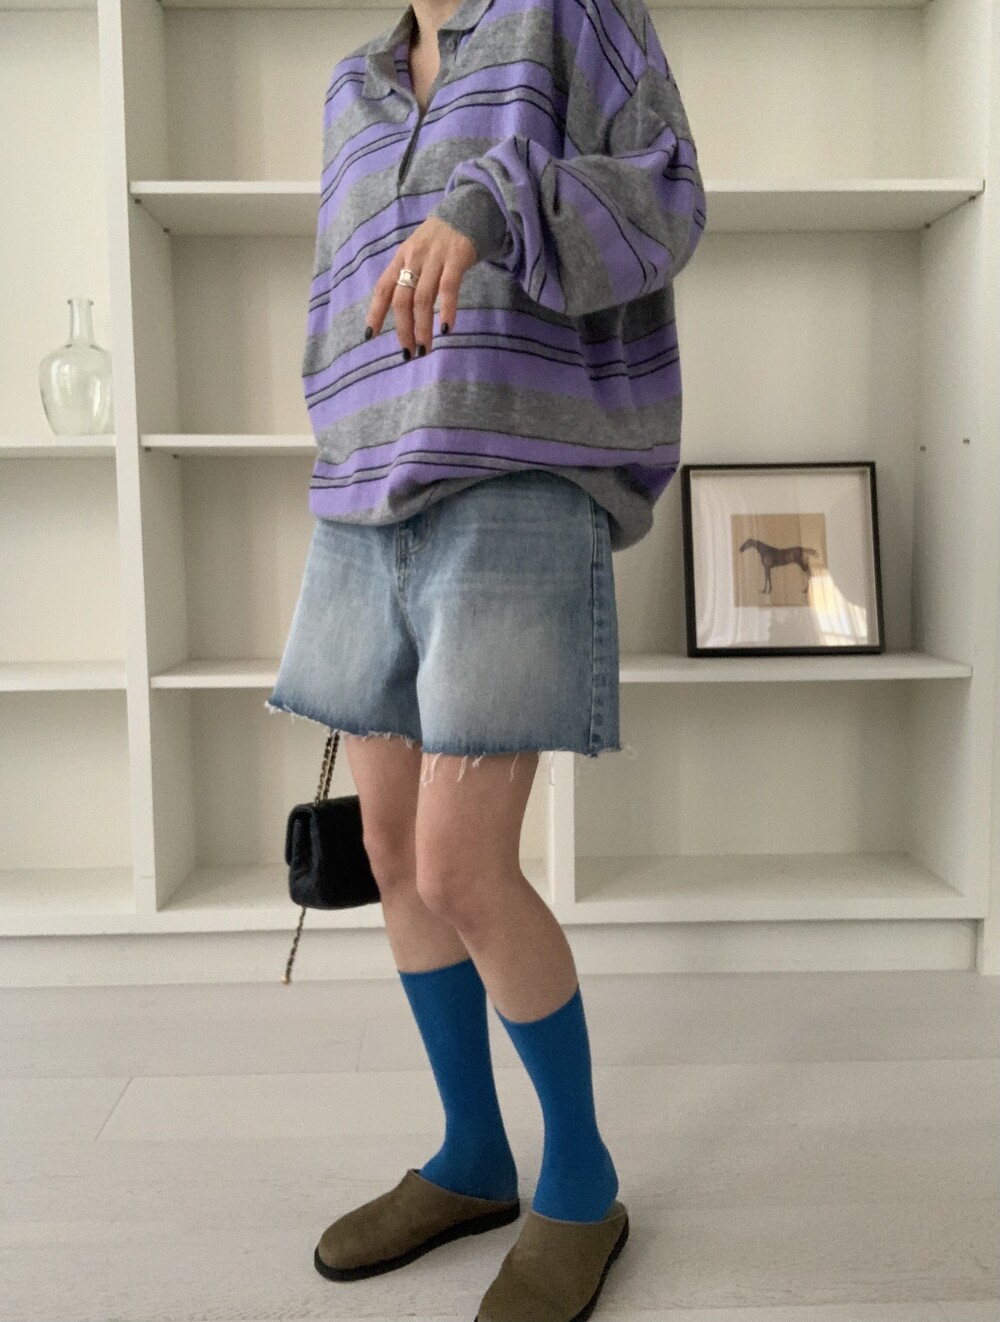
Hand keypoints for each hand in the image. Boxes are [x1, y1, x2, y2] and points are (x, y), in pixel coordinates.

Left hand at [364, 215, 477, 357]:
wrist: (468, 210)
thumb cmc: (441, 240)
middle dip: (403, 329)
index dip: (375, 312)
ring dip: (422, 327)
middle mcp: (414, 258)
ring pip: (423, 298)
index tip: (370, 336)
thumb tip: (405, 313)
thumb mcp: (419, 254)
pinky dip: (446, 310)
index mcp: (401, 258)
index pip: (383, 288)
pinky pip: (449, 288)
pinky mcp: (457, 258)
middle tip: (408, 353)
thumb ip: (411, 277)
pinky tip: (446, 328)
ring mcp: (435, 258)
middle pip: (402, 298)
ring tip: (425, 348)